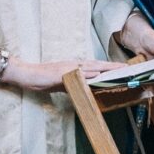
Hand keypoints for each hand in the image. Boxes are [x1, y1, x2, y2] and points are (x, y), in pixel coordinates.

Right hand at [0, 55, 127, 93]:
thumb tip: (86, 88)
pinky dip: (89, 75)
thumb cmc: (42, 78)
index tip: (122, 68)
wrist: (26, 74)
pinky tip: (98, 76)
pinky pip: (78, 75)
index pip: (96, 66)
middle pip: (97, 65)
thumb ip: (74, 84)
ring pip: (91, 68)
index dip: (109, 67)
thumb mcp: (62, 82)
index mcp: (75, 66)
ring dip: (105, 69)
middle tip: (127, 67)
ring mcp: (68, 68)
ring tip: (119, 70)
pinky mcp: (62, 74)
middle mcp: (74, 65)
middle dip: (112, 66)